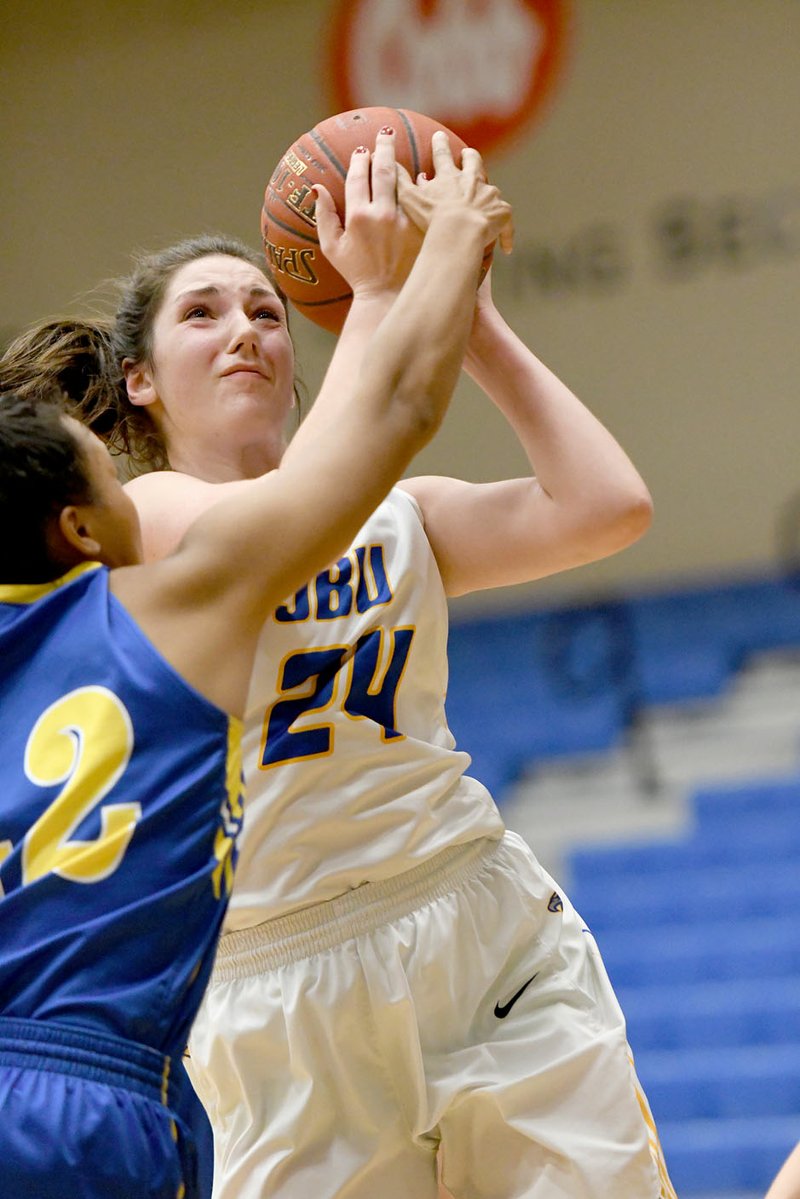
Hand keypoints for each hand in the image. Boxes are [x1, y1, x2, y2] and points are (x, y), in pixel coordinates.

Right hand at [313, 130, 422, 297]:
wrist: (387, 297)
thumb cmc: (357, 274)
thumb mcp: (332, 247)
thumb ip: (323, 216)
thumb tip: (317, 187)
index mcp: (358, 216)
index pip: (357, 176)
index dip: (359, 159)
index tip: (361, 151)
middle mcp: (382, 214)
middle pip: (384, 170)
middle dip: (384, 148)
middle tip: (386, 134)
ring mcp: (405, 220)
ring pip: (406, 181)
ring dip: (404, 162)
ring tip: (404, 152)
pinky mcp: (422, 227)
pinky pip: (424, 199)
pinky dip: (422, 186)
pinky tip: (423, 177)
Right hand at [396, 131, 513, 255]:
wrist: (459, 231)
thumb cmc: (432, 218)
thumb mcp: (409, 198)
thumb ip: (398, 180)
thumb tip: (385, 162)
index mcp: (449, 176)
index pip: (442, 155)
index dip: (440, 145)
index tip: (439, 136)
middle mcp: (472, 181)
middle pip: (473, 162)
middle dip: (470, 157)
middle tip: (468, 154)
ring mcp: (489, 195)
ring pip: (491, 190)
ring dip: (489, 194)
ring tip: (490, 201)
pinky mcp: (502, 213)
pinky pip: (505, 223)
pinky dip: (506, 234)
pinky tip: (506, 247)